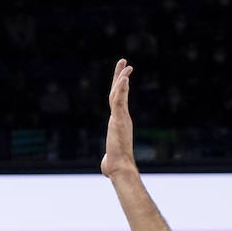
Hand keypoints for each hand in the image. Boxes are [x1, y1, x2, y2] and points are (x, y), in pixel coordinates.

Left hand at [101, 58, 136, 180]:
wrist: (120, 168)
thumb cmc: (115, 166)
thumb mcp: (109, 159)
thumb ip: (108, 159)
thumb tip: (106, 167)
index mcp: (119, 122)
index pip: (117, 101)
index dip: (119, 88)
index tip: (122, 76)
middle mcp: (122, 118)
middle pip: (119, 92)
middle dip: (120, 76)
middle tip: (124, 61)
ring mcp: (121, 118)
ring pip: (119, 94)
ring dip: (122, 78)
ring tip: (125, 65)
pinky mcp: (119, 120)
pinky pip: (120, 101)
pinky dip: (121, 89)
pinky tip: (123, 78)